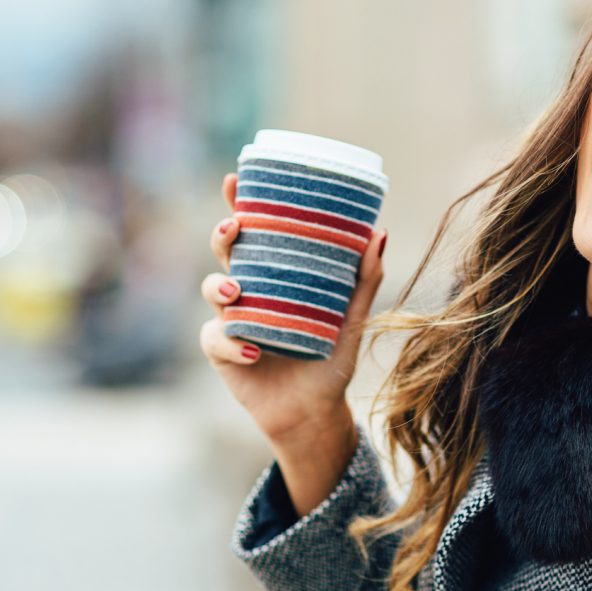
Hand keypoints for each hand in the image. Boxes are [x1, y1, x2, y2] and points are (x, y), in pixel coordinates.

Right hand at [198, 171, 387, 449]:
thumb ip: (364, 280)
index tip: (234, 179)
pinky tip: (253, 352)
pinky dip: (231, 343)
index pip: (253, 233)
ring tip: (236, 292)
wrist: (315, 412)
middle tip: (233, 228)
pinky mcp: (221, 352)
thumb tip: (379, 233)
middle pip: (224, 252)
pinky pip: (215, 339)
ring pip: (211, 290)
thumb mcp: (350, 318)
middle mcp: (248, 291)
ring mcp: (231, 320)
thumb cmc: (330, 360)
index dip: (238, 204)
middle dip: (222, 235)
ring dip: (218, 286)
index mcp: (275, 274)